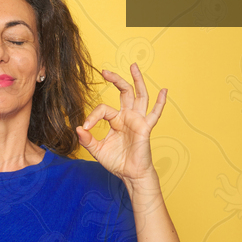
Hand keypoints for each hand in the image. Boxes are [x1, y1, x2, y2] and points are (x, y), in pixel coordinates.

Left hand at [75, 63, 166, 183]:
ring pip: (140, 96)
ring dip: (137, 80)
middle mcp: (127, 117)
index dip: (92, 116)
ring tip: (133, 66)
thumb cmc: (117, 162)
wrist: (130, 175)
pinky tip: (164, 90)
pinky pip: (155, 114)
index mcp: (116, 120)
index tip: (85, 127)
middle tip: (105, 71)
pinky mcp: (145, 128)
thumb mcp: (97, 150)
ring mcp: (138, 120)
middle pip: (124, 92)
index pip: (103, 109)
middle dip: (115, 80)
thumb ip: (87, 140)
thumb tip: (77, 128)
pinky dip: (160, 102)